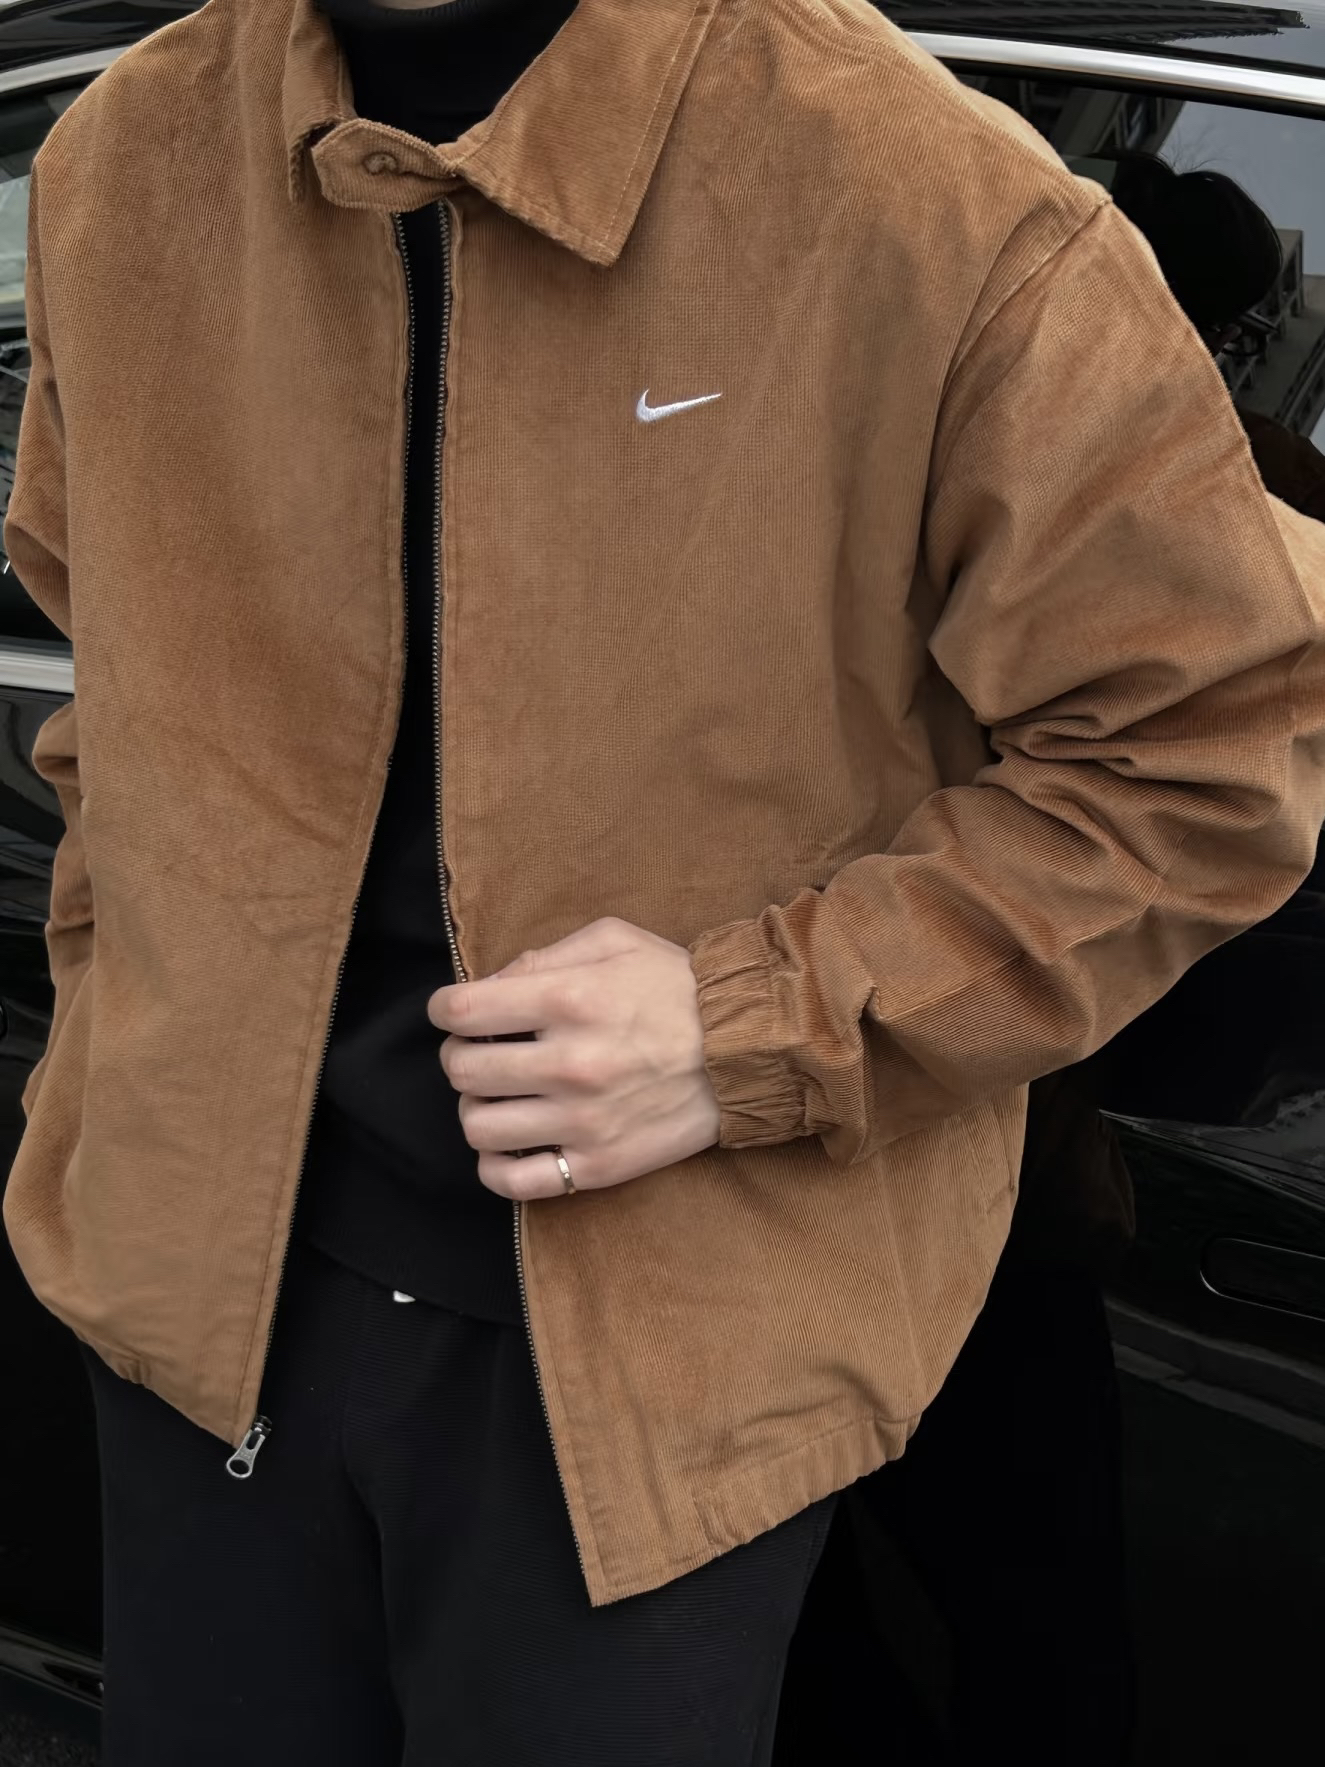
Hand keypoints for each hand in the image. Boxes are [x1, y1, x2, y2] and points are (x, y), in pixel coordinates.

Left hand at [427, 916, 721, 1200]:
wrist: (746, 1050)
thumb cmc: (678, 988)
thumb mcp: (615, 942)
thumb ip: (545, 955)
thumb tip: (488, 985)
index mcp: (571, 999)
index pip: (462, 1011)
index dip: (445, 1009)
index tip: (455, 1012)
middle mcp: (571, 1062)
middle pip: (461, 1070)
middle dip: (460, 1055)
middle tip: (482, 1051)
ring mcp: (583, 1121)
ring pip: (477, 1127)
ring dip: (476, 1107)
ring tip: (500, 1095)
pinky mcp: (598, 1165)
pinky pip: (512, 1181)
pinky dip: (494, 1165)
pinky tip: (508, 1142)